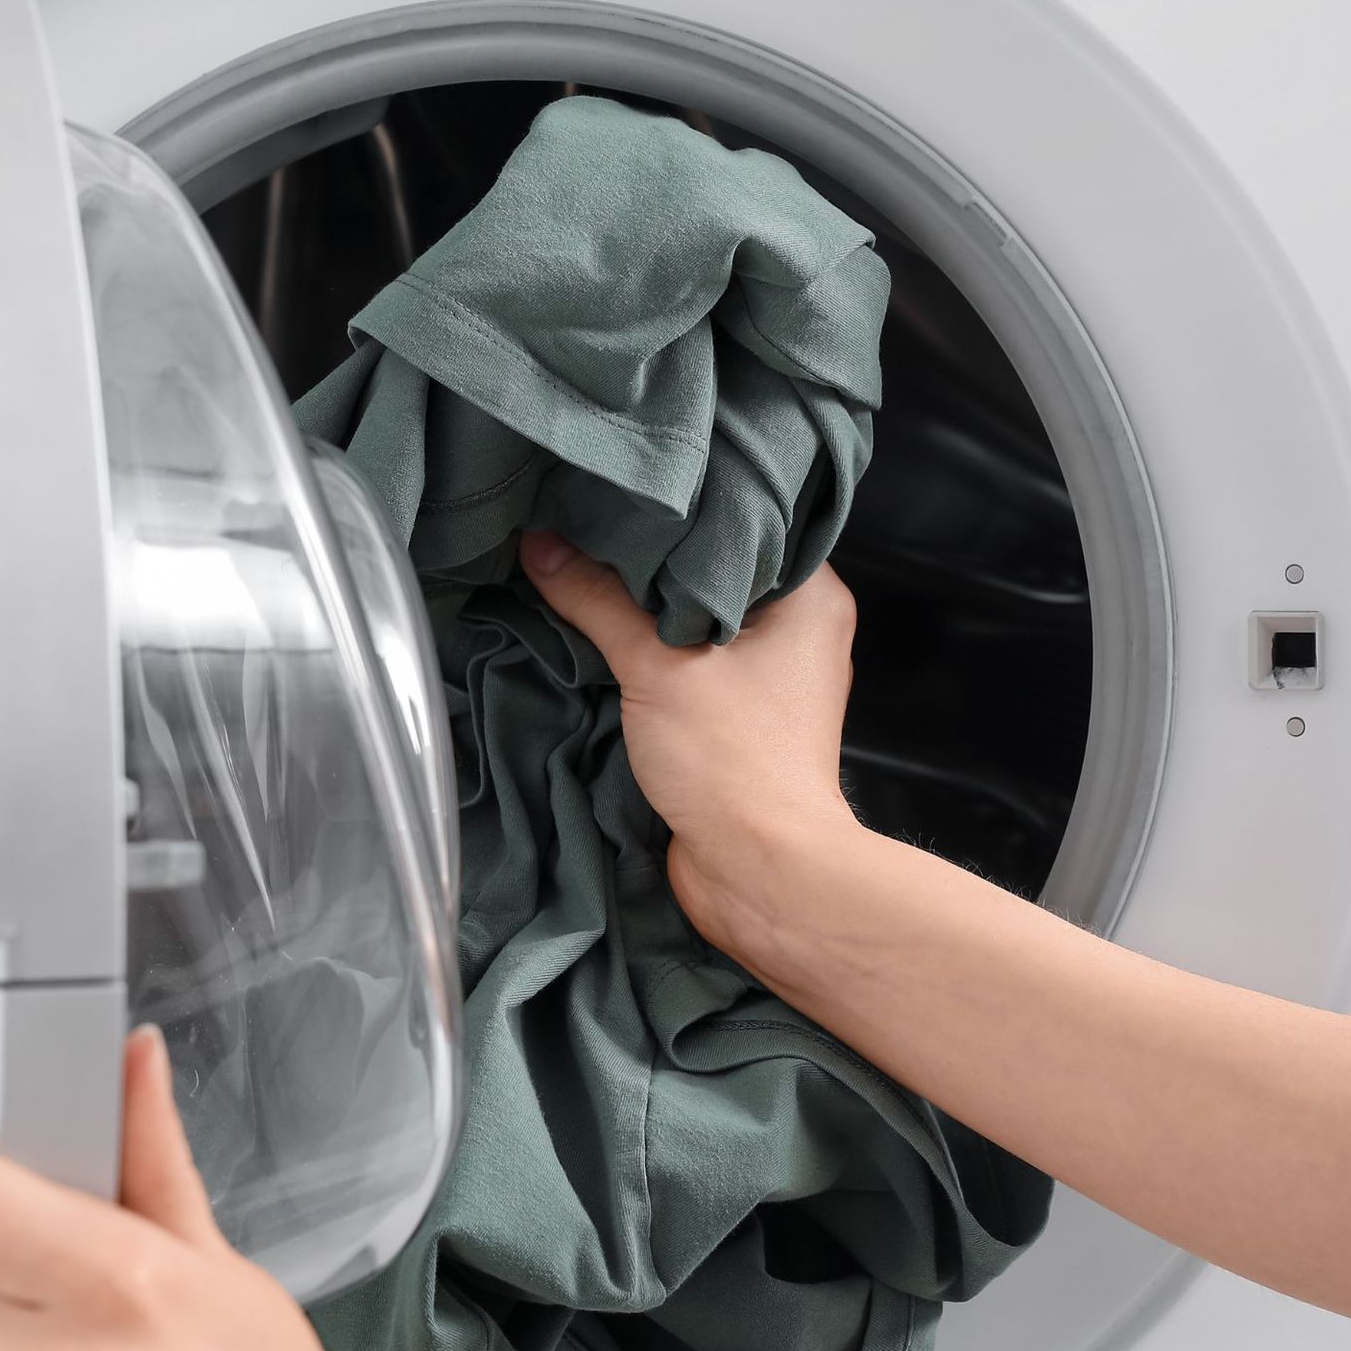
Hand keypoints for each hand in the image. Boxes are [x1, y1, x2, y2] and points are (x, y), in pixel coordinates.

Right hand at [520, 529, 868, 972]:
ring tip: (582, 562)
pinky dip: (647, 651)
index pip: (747, 519)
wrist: (758, 871)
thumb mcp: (656, 664)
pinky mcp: (736, 718)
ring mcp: (769, 677)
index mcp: (811, 596)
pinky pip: (686, 664)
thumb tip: (540, 543)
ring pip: (696, 620)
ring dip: (643, 608)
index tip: (630, 478)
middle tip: (591, 516)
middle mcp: (799, 629)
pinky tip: (596, 629)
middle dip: (652, 555)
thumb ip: (595, 600)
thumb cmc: (733, 759)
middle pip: (715, 569)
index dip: (688, 501)